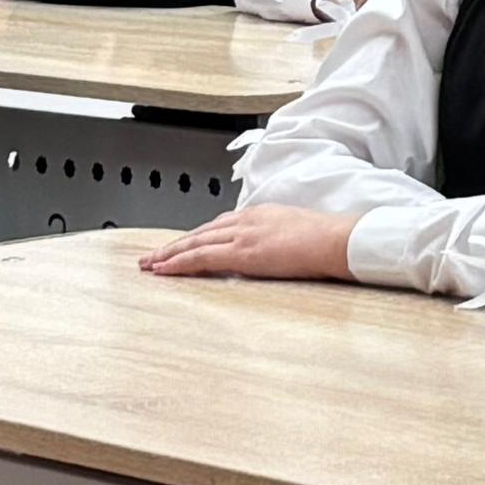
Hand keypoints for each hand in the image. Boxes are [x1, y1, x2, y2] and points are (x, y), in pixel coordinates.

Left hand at [140, 206, 361, 281]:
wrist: (336, 239)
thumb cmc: (326, 239)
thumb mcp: (297, 232)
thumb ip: (278, 239)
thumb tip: (274, 252)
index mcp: (259, 214)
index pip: (218, 225)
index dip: (196, 237)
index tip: (182, 244)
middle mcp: (246, 220)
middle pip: (200, 232)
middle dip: (174, 245)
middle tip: (152, 256)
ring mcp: (242, 235)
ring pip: (194, 243)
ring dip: (168, 254)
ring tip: (149, 264)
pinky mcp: (241, 253)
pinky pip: (200, 257)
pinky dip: (178, 263)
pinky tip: (164, 269)